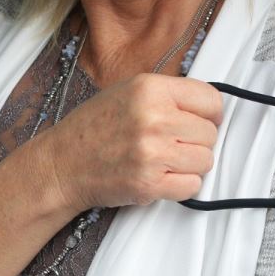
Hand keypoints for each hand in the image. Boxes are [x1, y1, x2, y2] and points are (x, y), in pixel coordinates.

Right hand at [42, 73, 222, 212]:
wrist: (63, 164)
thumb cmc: (95, 128)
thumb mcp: (129, 92)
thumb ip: (169, 96)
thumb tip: (210, 109)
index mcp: (150, 89)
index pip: (211, 99)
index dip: (210, 114)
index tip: (201, 121)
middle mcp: (154, 119)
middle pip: (210, 133)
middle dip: (196, 141)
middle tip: (172, 144)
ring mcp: (153, 154)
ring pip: (206, 161)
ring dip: (191, 165)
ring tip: (165, 161)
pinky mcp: (150, 185)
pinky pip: (193, 186)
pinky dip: (182, 186)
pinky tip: (162, 177)